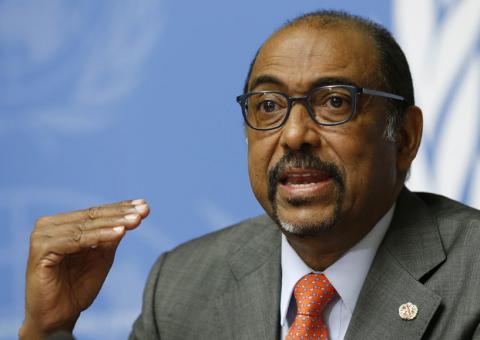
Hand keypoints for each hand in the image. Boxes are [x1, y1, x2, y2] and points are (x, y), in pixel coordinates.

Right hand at [19, 199, 149, 338]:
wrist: (59, 316)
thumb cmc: (78, 287)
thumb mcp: (102, 257)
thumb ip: (112, 236)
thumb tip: (133, 215)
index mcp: (62, 224)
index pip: (96, 212)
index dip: (121, 207)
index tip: (145, 206)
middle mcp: (50, 226)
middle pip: (92, 216)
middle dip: (121, 213)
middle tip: (143, 211)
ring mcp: (42, 236)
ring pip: (86, 226)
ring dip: (113, 223)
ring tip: (135, 221)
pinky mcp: (40, 250)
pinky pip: (76, 240)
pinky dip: (99, 236)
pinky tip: (119, 233)